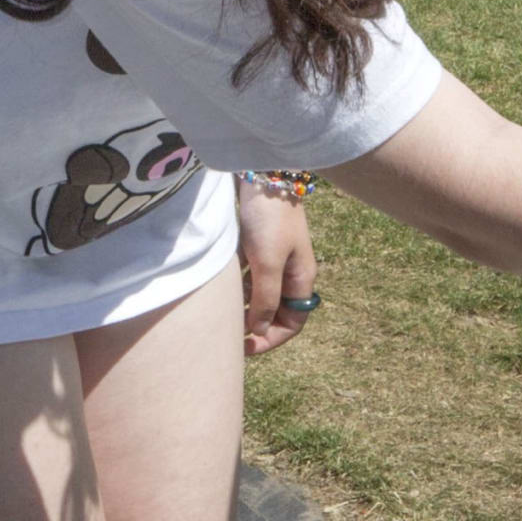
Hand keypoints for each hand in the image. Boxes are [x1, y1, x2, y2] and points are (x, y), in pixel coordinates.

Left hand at [238, 184, 317, 355]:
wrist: (263, 172)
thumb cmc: (269, 219)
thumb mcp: (267, 263)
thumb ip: (265, 298)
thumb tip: (260, 329)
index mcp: (301, 279)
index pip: (292, 323)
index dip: (270, 340)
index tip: (244, 347)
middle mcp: (290, 271)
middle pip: (275, 311)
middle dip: (254, 326)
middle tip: (229, 335)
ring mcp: (274, 257)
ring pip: (259, 293)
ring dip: (243, 306)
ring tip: (221, 312)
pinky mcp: (258, 243)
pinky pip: (248, 275)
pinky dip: (236, 284)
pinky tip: (220, 285)